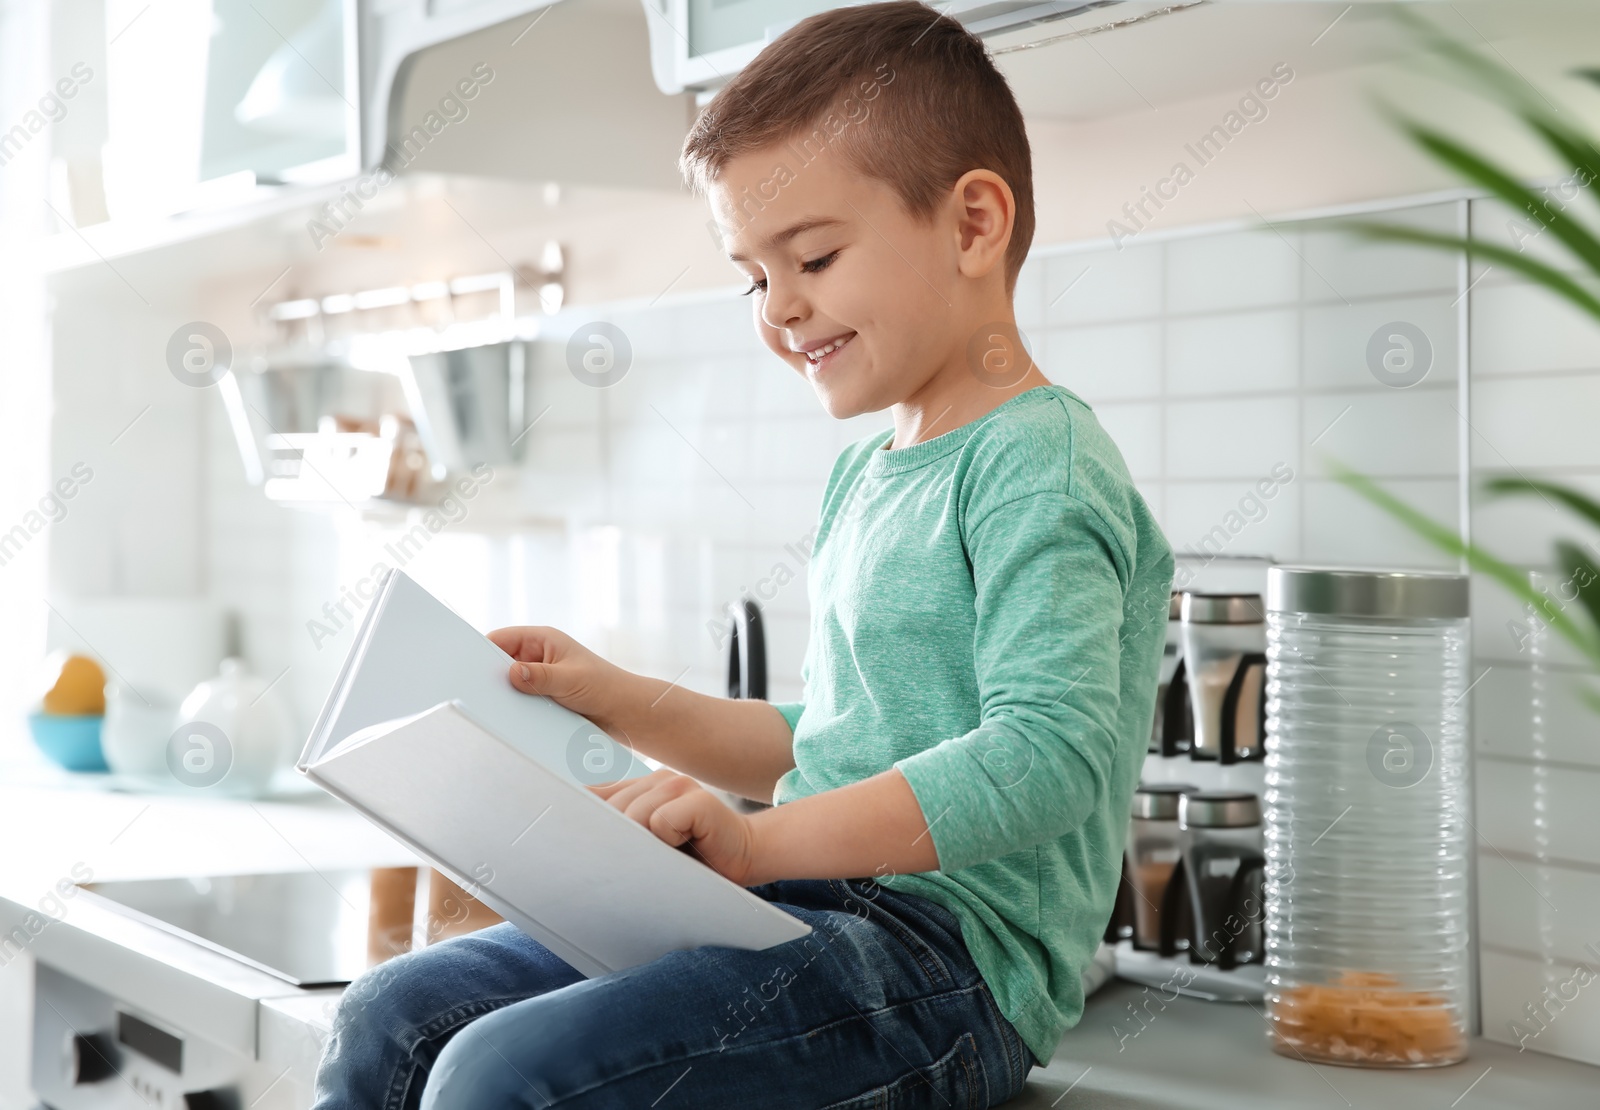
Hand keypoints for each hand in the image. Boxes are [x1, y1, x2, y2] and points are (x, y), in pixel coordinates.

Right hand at [488, 625, 638, 729]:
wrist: (625, 713)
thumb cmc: (605, 687)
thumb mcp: (571, 679)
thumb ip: (541, 677)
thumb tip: (511, 673)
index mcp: (543, 640)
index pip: (502, 639)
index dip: (483, 650)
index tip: (466, 665)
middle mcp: (538, 656)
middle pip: (501, 663)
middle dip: (490, 676)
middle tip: (474, 692)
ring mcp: (538, 678)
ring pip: (509, 685)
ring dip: (503, 696)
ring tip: (487, 709)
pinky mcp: (541, 698)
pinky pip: (519, 702)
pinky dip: (513, 709)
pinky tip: (505, 721)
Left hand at [590, 770, 761, 885]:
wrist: (744, 856)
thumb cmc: (694, 854)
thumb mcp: (649, 841)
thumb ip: (620, 827)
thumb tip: (574, 828)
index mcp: (642, 786)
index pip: (597, 796)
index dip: (586, 819)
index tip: (571, 839)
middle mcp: (659, 779)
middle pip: (614, 810)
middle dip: (617, 840)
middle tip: (637, 861)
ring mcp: (680, 785)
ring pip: (635, 816)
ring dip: (646, 845)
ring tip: (666, 856)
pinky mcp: (699, 800)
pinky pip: (662, 822)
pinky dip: (669, 841)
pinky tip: (685, 846)